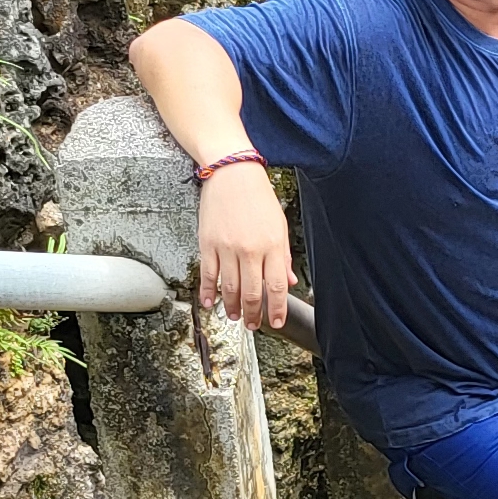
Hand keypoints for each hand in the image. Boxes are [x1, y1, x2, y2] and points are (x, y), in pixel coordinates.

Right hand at [193, 163, 292, 329]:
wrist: (232, 173)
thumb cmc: (258, 197)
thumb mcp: (280, 226)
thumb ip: (283, 256)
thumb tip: (289, 282)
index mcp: (272, 246)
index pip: (276, 287)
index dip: (276, 309)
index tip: (276, 322)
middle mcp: (250, 250)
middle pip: (252, 293)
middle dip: (254, 314)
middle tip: (253, 325)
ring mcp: (227, 248)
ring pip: (230, 288)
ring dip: (232, 307)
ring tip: (235, 316)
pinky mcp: (208, 244)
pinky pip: (208, 274)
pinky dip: (209, 292)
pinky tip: (211, 302)